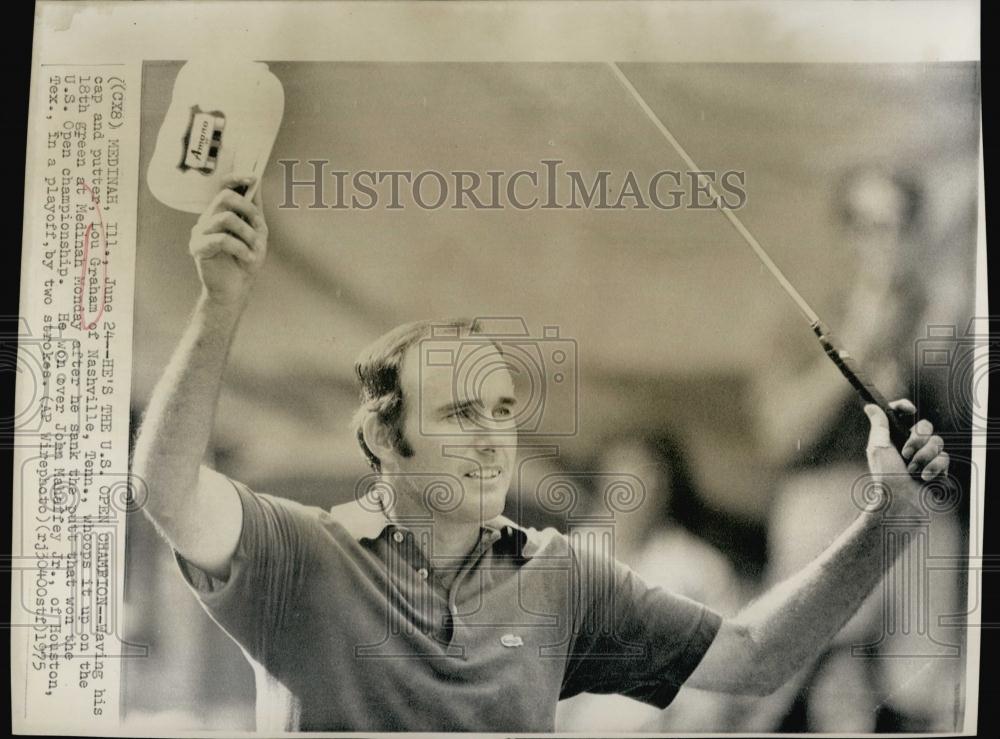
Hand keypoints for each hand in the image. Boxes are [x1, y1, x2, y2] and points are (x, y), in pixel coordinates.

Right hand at [189, 173, 268, 307]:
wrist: (236, 288)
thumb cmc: (245, 260)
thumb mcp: (257, 233)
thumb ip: (255, 210)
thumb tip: (257, 182)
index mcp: (220, 213)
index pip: (222, 187)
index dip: (236, 179)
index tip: (253, 178)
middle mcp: (208, 219)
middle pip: (224, 197)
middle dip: (248, 209)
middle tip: (259, 228)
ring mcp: (200, 232)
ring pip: (225, 217)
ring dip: (248, 233)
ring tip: (255, 249)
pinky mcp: (198, 247)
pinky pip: (221, 239)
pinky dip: (240, 248)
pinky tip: (248, 258)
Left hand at [864, 399, 949, 508]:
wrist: (901, 505)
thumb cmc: (885, 479)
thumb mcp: (878, 448)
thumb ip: (879, 425)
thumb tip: (870, 406)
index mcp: (894, 439)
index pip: (902, 415)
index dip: (906, 408)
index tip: (909, 409)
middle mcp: (911, 446)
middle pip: (925, 426)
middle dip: (918, 440)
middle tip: (906, 454)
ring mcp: (926, 458)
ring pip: (937, 442)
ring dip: (924, 457)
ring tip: (913, 471)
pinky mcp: (938, 470)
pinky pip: (945, 458)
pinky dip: (934, 468)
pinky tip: (925, 478)